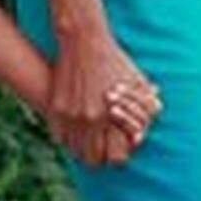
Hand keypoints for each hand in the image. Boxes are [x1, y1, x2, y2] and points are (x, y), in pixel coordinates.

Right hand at [47, 25, 159, 168]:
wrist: (83, 41)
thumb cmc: (114, 61)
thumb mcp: (136, 83)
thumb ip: (145, 108)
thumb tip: (140, 135)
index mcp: (109, 115)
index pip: (115, 157)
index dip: (118, 157)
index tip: (119, 150)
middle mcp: (87, 119)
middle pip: (92, 159)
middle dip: (99, 157)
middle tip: (103, 150)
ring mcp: (68, 114)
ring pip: (74, 150)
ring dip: (82, 149)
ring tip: (89, 142)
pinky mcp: (56, 107)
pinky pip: (60, 137)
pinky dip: (67, 138)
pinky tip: (75, 132)